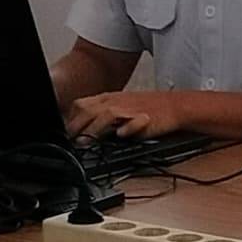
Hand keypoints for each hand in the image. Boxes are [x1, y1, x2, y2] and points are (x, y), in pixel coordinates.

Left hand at [68, 83, 183, 141]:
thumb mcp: (120, 108)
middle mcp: (116, 102)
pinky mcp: (145, 119)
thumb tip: (81, 131)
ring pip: (106, 116)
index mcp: (108, 99)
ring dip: (94, 130)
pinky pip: (133, 122)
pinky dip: (126, 128)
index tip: (67, 135)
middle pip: (88, 110)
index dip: (70, 120)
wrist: (174, 106)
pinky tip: (120, 135)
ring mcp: (129, 109)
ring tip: (86, 143)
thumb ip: (101, 117)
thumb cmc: (146, 109)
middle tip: (72, 142)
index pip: (81, 105)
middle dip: (77, 127)